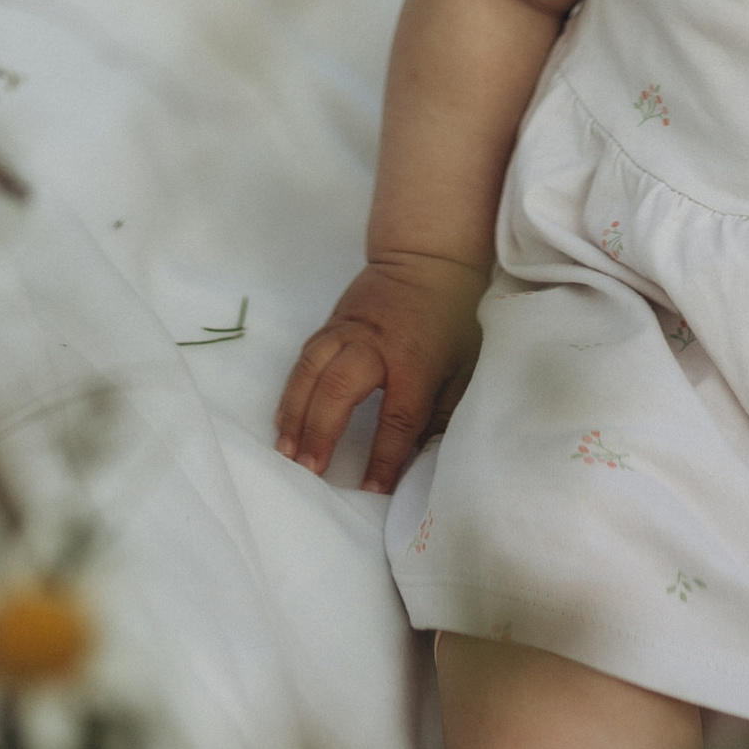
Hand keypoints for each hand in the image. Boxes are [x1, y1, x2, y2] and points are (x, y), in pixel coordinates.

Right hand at [274, 251, 487, 493]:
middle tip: (309, 470)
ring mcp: (347, 331)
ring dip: (295, 413)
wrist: (426, 259)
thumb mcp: (464, 366)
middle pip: (339, 390)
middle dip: (321, 432)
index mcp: (414, 361)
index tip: (373, 489)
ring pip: (311, 372)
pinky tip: (284, 418)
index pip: (398, 417)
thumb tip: (426, 459)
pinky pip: (305, 359)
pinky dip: (291, 390)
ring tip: (285, 451)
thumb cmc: (451, 318)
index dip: (385, 456)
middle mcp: (374, 345)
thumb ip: (443, 412)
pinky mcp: (331, 324)